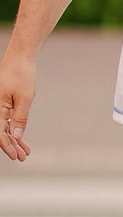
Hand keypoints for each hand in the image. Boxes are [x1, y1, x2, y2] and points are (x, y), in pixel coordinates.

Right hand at [0, 49, 33, 163]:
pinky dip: (15, 129)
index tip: (16, 156)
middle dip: (11, 146)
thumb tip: (16, 136)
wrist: (20, 58)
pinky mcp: (4, 103)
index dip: (7, 146)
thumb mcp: (25, 97)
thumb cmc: (22, 75)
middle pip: (1, 132)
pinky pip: (7, 120)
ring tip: (26, 152)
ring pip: (4, 128)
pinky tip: (22, 139)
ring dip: (14, 140)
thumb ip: (20, 118)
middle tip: (23, 158)